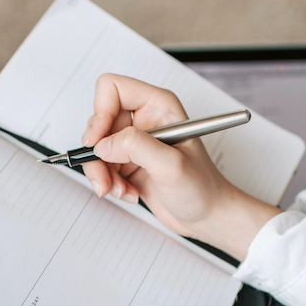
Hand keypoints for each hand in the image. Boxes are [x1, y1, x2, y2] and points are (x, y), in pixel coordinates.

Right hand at [80, 73, 281, 259]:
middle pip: (99, 121)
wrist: (208, 216)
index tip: (97, 142)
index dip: (100, 113)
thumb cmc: (203, 188)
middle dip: (98, 153)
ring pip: (97, 147)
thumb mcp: (171, 166)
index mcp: (159, 106)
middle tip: (106, 177)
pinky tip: (128, 193)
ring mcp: (136, 142)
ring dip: (102, 173)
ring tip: (120, 190)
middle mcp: (145, 119)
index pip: (113, 89)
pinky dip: (109, 183)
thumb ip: (137, 147)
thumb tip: (104, 144)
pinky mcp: (129, 162)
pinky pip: (102, 166)